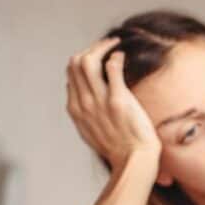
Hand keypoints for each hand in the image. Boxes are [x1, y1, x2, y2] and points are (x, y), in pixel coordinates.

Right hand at [66, 37, 160, 169]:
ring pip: (88, 60)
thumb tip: (83, 100)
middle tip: (106, 45)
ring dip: (102, 46)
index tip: (97, 58)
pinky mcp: (119, 100)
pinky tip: (122, 56)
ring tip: (114, 44)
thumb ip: (85, 115)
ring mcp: (100, 101)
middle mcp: (84, 103)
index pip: (70, 74)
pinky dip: (116, 56)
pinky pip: (112, 67)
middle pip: (75, 63)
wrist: (134, 161)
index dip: (82, 61)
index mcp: (76, 110)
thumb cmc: (119, 149)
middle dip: (90, 49)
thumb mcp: (91, 132)